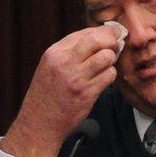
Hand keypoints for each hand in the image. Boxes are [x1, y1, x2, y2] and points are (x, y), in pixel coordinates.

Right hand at [0, 26, 119, 156]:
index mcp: (54, 53)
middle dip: (111, 40)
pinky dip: (110, 76)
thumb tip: (97, 38)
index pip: (84, 33)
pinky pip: (109, 76)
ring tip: (106, 66)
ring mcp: (76, 78)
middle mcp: (64, 63)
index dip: (101, 32)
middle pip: (97, 40)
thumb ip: (69, 52)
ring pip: (106, 57)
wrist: (39, 123)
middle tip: (116, 46)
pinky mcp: (87, 93)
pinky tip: (103, 80)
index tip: (111, 34)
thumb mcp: (50, 67)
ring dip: (111, 60)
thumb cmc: (47, 95)